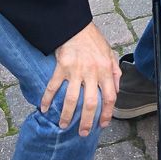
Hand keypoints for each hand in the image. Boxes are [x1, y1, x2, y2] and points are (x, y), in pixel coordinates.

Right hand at [41, 22, 120, 136]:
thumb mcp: (110, 53)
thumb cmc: (93, 40)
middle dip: (86, 122)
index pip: (109, 97)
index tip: (102, 124)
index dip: (107, 113)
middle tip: (82, 133)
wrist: (75, 26)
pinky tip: (44, 108)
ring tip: (63, 126)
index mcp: (106, 69)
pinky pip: (53, 86)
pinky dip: (46, 99)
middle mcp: (92, 71)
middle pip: (90, 104)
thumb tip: (117, 90)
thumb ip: (115, 72)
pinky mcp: (61, 66)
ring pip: (71, 99)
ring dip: (66, 115)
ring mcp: (76, 70)